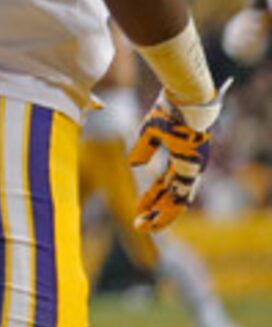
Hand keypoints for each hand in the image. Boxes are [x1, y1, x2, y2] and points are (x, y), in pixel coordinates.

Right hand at [129, 91, 222, 232]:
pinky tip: (154, 218)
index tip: (139, 208)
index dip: (152, 197)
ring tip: (144, 228)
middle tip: (139, 224)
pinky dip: (167, 210)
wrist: (185, 99)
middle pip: (173, 196)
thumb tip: (134, 166)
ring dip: (161, 216)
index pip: (167, 184)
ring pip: (177, 201)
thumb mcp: (149, 131)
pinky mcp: (191, 169)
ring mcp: (192, 169)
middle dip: (156, 212)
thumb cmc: (169, 111)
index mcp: (181, 156)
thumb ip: (143, 149)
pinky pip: (179, 196)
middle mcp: (190, 167)